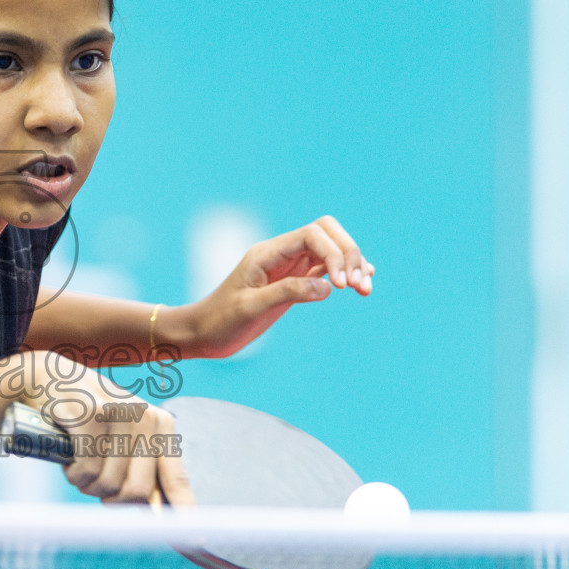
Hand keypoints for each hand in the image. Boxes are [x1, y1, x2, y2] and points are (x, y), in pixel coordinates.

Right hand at [11, 350, 194, 505]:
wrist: (48, 379)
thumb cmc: (88, 416)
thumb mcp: (122, 436)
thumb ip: (142, 469)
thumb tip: (159, 515)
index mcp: (160, 424)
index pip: (175, 477)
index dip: (184, 512)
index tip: (195, 543)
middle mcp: (145, 418)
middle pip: (137, 492)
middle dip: (112, 500)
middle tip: (95, 485)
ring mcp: (119, 415)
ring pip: (108, 485)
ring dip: (87, 485)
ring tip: (79, 463)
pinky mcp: (91, 416)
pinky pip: (86, 471)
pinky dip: (73, 474)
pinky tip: (68, 457)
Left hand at [182, 215, 372, 358]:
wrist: (203, 334)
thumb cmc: (220, 321)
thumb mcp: (251, 308)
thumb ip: (288, 293)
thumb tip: (327, 287)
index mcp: (267, 253)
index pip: (312, 235)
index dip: (334, 253)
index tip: (342, 285)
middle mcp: (280, 254)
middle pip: (326, 234)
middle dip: (348, 253)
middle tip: (360, 285)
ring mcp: (288, 267)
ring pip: (329, 251)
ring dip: (351, 264)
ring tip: (366, 289)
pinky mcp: (293, 283)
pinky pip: (325, 270)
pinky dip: (344, 274)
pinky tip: (360, 284)